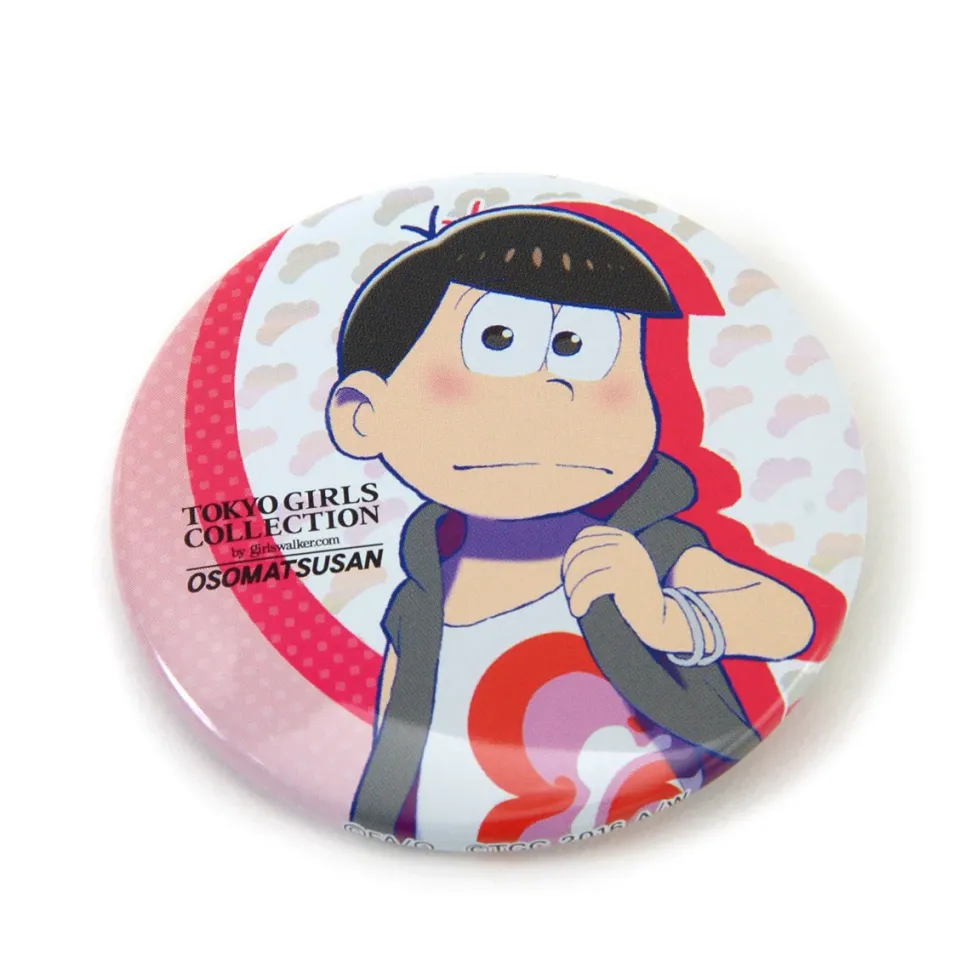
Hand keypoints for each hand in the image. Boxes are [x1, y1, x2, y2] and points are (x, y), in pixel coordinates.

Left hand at [561, 526, 707, 658]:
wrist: (659, 621)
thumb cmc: (631, 599)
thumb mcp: (616, 570)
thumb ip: (597, 559)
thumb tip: (564, 561)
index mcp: (623, 539)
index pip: (583, 538)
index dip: (570, 558)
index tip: (571, 580)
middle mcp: (626, 544)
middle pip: (579, 551)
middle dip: (568, 574)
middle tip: (571, 596)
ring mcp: (627, 558)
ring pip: (581, 566)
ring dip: (571, 588)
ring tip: (575, 605)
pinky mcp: (626, 577)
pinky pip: (589, 584)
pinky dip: (578, 599)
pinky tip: (578, 610)